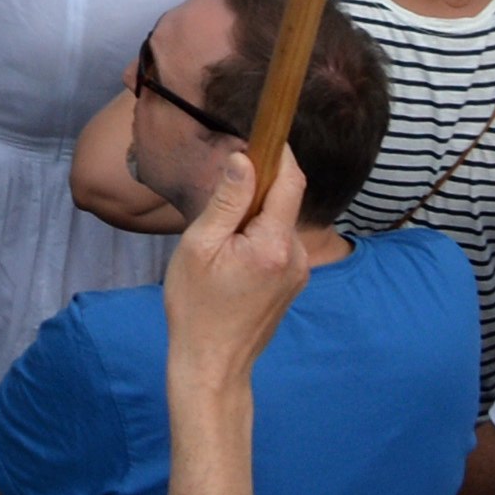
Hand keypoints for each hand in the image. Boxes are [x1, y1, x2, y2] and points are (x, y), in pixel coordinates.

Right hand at [163, 146, 307, 389]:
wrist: (211, 363)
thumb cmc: (196, 305)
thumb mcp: (200, 245)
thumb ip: (228, 200)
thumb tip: (245, 157)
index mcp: (274, 243)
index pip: (290, 180)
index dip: (279, 151)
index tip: (260, 131)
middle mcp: (297, 255)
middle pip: (285, 199)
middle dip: (256, 188)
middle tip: (218, 202)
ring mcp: (298, 271)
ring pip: (280, 221)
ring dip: (254, 216)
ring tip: (218, 243)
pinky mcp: (293, 282)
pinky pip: (279, 242)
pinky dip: (258, 236)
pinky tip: (229, 258)